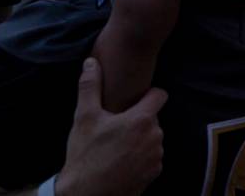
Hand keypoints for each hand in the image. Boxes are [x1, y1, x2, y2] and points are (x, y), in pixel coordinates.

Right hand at [57, 58, 165, 195]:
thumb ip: (90, 87)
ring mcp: (157, 155)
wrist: (86, 195)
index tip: (135, 100)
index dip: (149, 94)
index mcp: (142, 119)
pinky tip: (123, 161)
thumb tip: (91, 62)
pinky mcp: (156, 172)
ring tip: (117, 146)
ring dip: (140, 139)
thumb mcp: (84, 118)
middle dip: (138, 120)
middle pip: (153, 118)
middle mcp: (155, 136)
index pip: (160, 95)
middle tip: (116, 128)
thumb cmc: (85, 155)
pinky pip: (153, 156)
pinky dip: (142, 156)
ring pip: (153, 137)